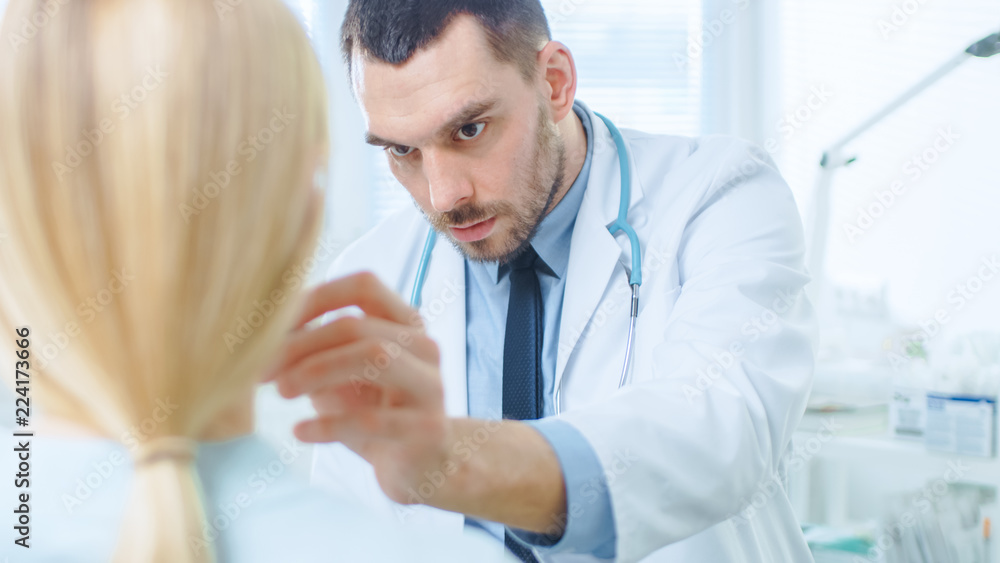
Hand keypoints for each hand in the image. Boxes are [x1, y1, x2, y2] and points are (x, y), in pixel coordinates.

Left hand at [269, 272, 452, 503]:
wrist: (418, 466)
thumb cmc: (373, 411)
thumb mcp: (339, 374)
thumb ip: (312, 348)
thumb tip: (261, 330)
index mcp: (405, 323)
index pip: (364, 287)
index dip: (316, 298)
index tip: (273, 326)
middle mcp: (424, 347)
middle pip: (358, 325)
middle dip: (302, 344)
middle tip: (263, 370)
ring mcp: (431, 387)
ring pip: (375, 357)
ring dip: (318, 370)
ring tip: (281, 391)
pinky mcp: (429, 429)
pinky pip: (374, 420)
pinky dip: (329, 424)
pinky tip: (300, 431)